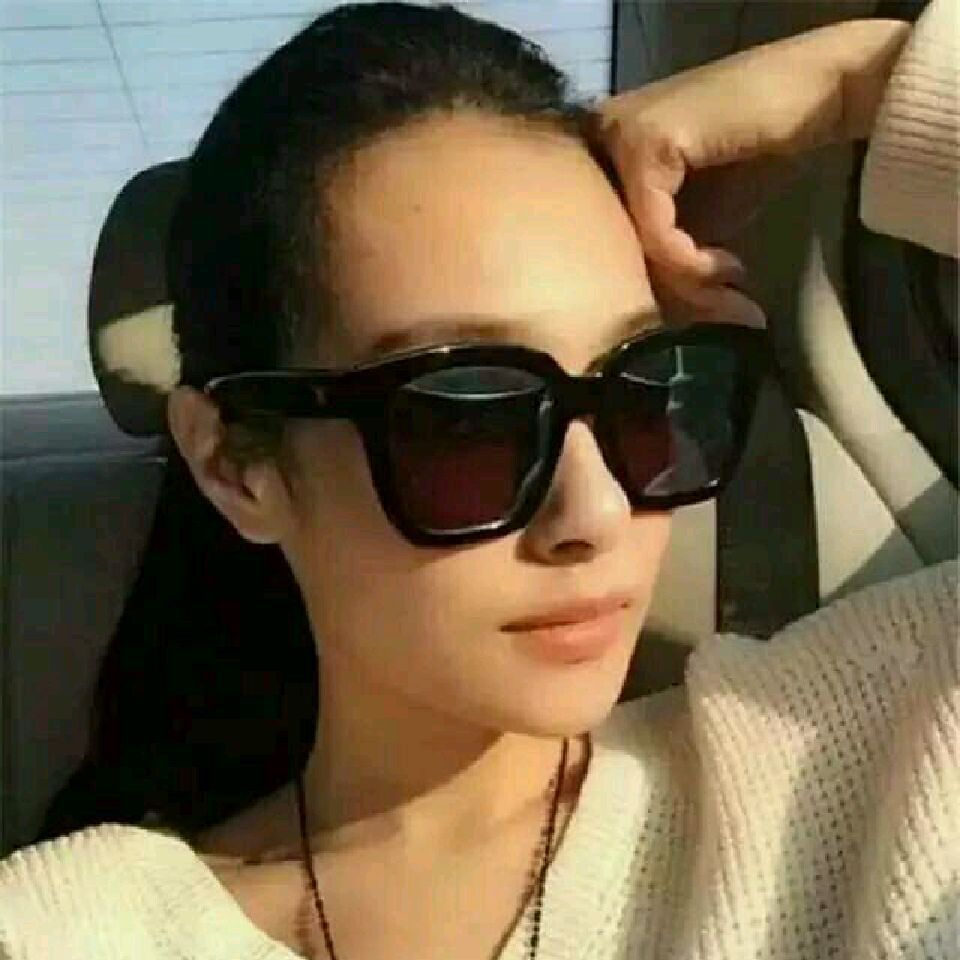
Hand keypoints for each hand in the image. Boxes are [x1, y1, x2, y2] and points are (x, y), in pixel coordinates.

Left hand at [586, 19, 910, 320]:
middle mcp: (599, 137)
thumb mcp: (700, 216)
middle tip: (721, 307)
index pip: (606, 240)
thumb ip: (668, 251)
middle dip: (669, 290)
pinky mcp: (646, 140)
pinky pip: (655, 227)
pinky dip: (689, 259)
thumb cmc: (758, 152)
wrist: (817, 93)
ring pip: (632, 240)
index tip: (707, 305)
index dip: (656, 285)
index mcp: (602, 154)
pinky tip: (728, 264)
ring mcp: (618, 134)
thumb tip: (648, 315)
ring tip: (730, 284)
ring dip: (684, 281)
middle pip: (613, 243)